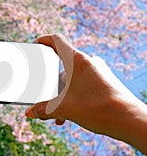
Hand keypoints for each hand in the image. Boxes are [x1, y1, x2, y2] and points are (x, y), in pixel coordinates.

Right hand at [25, 34, 146, 152]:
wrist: (130, 120)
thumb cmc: (99, 109)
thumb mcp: (64, 109)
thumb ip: (43, 110)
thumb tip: (30, 114)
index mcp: (77, 61)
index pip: (57, 41)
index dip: (44, 40)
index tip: (36, 44)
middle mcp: (88, 62)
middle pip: (62, 66)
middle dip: (52, 83)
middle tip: (44, 95)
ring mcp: (98, 70)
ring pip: (72, 78)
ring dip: (62, 94)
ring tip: (58, 113)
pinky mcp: (104, 80)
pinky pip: (83, 84)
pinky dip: (74, 96)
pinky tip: (69, 114)